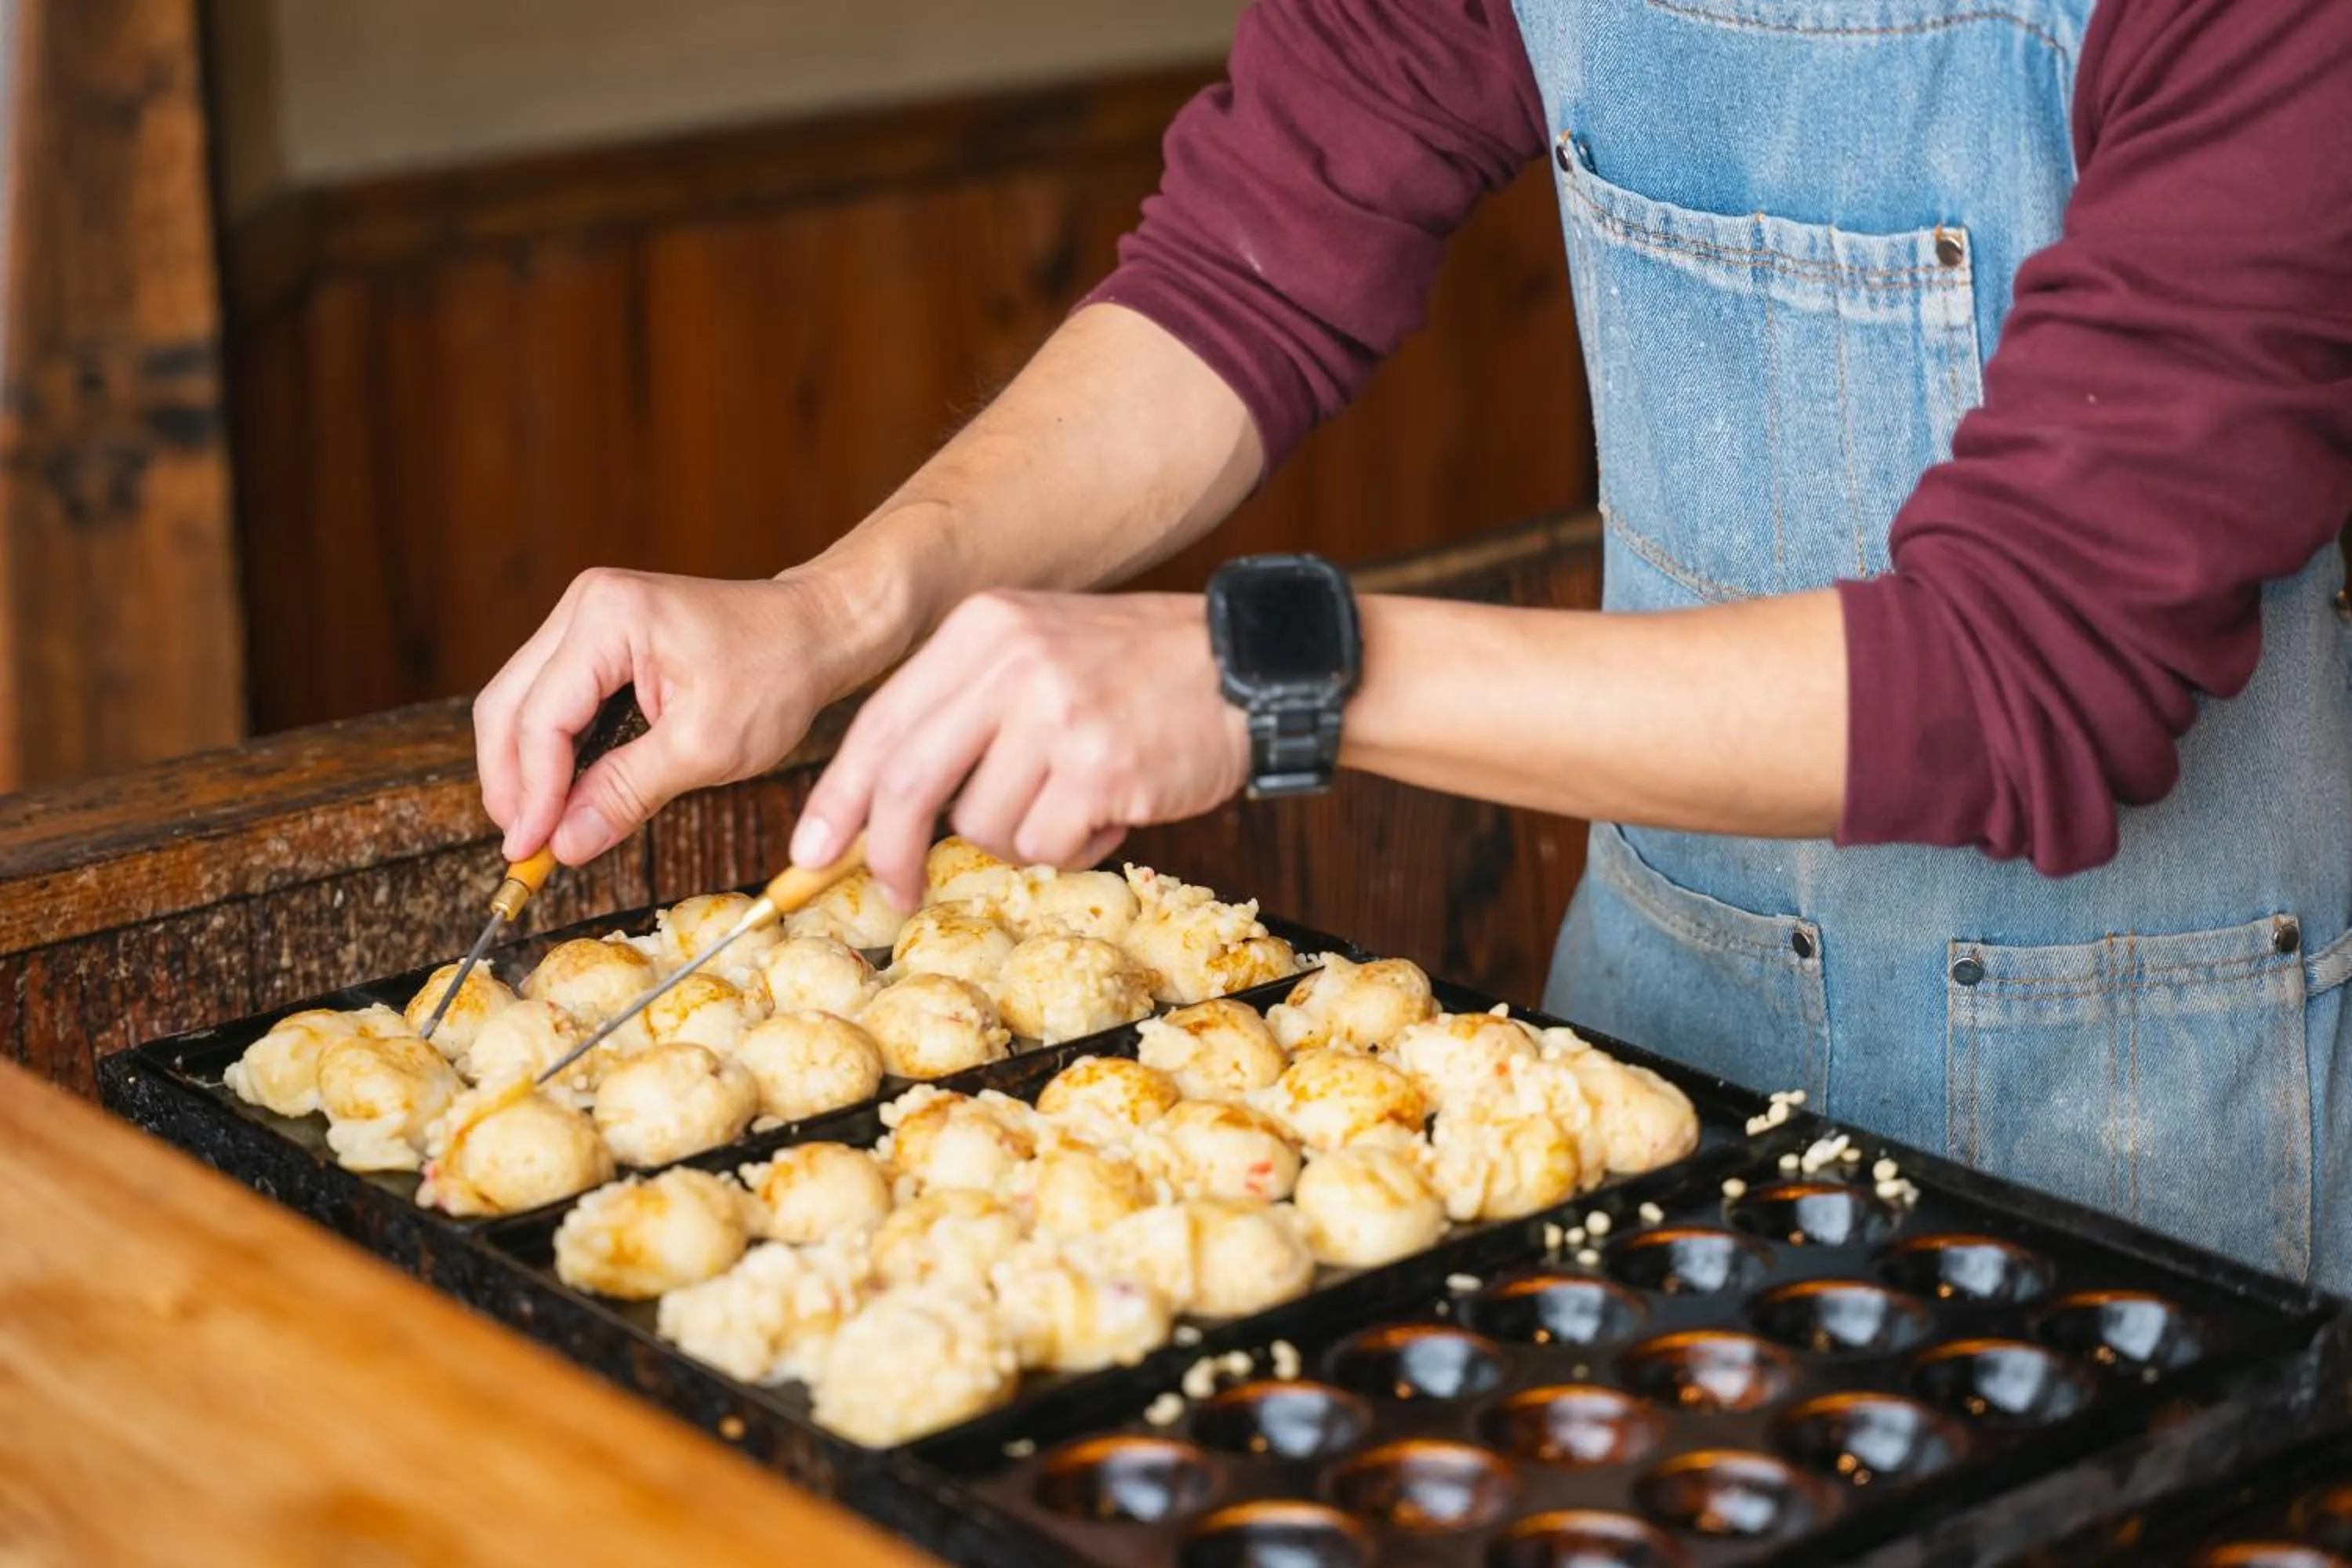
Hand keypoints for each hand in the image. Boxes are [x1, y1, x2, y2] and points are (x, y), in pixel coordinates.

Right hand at [476, 568, 878, 864]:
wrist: (817, 631)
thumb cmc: (778, 675)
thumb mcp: (706, 747)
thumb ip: (626, 794)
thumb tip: (564, 845)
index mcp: (607, 617)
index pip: (541, 718)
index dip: (530, 793)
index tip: (529, 854)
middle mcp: (585, 605)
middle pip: (509, 704)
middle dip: (511, 783)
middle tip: (522, 850)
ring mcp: (588, 619)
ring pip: (521, 702)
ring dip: (524, 770)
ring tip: (538, 832)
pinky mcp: (599, 639)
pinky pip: (553, 699)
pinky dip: (550, 751)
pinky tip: (561, 797)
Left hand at [793, 590, 1249, 908]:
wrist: (1251, 668)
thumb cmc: (1140, 672)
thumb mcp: (1040, 649)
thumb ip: (968, 707)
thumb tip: (886, 804)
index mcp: (984, 628)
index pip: (881, 722)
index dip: (838, 795)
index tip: (812, 848)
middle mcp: (1011, 661)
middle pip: (907, 782)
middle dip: (889, 852)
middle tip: (896, 892)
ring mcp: (1055, 713)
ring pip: (984, 826)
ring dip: (1023, 837)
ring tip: (1075, 801)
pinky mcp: (1099, 767)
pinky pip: (1049, 846)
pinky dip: (1076, 846)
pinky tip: (1113, 807)